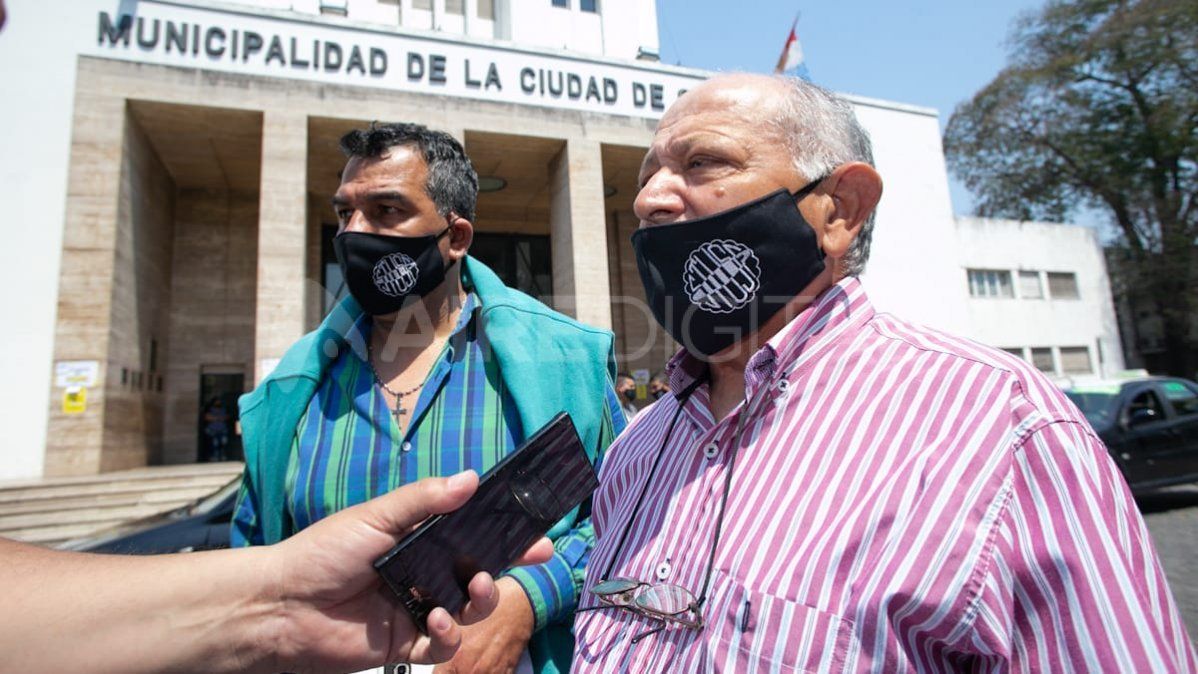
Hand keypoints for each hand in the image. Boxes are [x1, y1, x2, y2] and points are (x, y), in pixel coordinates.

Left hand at [262, 471, 552, 673]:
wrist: (282, 605)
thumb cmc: (323, 553)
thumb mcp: (376, 517)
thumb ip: (424, 501)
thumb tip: (471, 478)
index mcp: (419, 540)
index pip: (472, 532)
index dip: (506, 531)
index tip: (535, 527)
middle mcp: (424, 574)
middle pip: (481, 569)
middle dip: (510, 563)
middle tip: (532, 556)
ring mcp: (418, 609)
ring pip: (471, 608)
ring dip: (482, 599)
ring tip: (475, 589)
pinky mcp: (407, 645)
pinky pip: (444, 644)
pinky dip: (450, 634)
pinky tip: (437, 620)